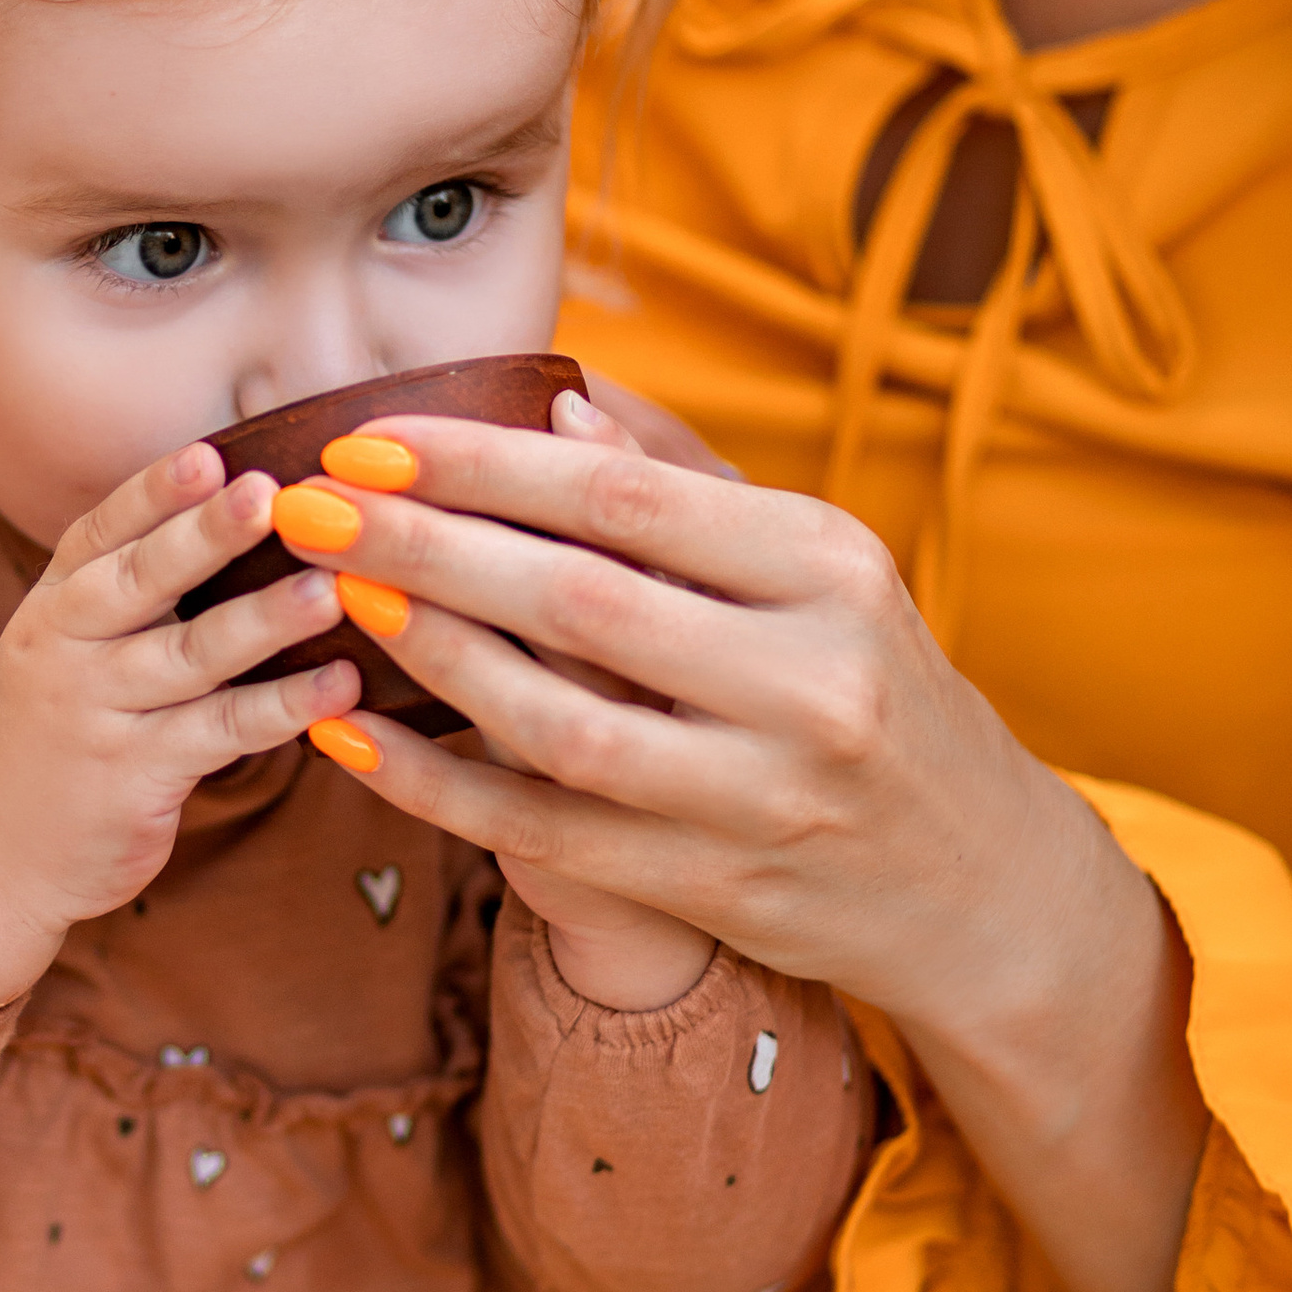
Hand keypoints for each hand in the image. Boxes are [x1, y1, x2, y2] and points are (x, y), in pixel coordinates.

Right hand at [0, 444, 358, 1008]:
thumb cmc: (55, 731)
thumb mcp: (64, 645)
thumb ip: (128, 586)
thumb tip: (234, 503)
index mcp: (54, 604)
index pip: (101, 533)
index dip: (154, 493)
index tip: (210, 456)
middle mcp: (67, 650)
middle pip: (141, 582)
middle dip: (206, 536)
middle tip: (271, 495)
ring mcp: (97, 715)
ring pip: (190, 658)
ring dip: (263, 622)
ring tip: (330, 589)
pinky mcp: (134, 779)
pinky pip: (219, 733)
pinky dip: (282, 708)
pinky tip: (338, 686)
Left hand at [276, 389, 1205, 1291]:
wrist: (980, 885)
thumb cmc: (875, 688)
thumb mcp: (821, 571)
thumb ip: (691, 486)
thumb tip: (561, 403)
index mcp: (828, 565)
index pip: (627, 497)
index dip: (484, 464)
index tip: (372, 436)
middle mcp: (807, 677)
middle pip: (579, 601)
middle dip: (425, 546)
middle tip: (312, 504)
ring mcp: (764, 795)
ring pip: (557, 725)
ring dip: (425, 657)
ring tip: (334, 594)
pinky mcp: (719, 889)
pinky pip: (545, 834)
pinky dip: (436, 784)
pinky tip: (351, 736)